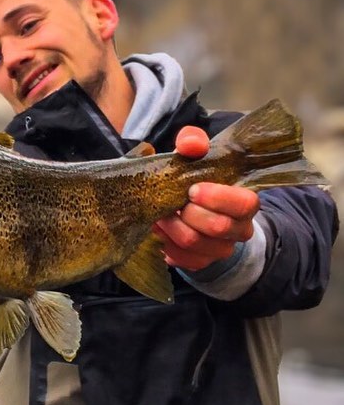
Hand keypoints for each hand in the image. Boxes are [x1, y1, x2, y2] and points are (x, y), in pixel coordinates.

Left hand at [152, 126, 260, 271]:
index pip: (243, 203)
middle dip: (187, 213)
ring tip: (160, 214)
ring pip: (194, 243)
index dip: (216, 198)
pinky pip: (182, 259)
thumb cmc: (193, 177)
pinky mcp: (201, 262)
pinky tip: (161, 230)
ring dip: (171, 227)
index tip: (192, 190)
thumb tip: (190, 145)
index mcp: (245, 201)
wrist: (188, 205)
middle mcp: (239, 229)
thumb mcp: (194, 156)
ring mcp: (221, 249)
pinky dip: (166, 244)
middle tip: (171, 202)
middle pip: (217, 227)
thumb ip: (193, 142)